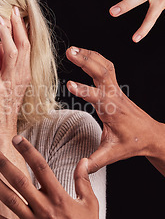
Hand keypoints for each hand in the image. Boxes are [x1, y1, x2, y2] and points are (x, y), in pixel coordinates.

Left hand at [0, 8, 30, 140]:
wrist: (1, 133)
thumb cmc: (2, 111)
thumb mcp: (9, 87)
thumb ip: (8, 71)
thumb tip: (4, 55)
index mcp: (23, 75)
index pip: (26, 47)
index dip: (22, 30)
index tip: (17, 15)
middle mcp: (20, 77)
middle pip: (23, 45)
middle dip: (17, 26)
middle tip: (10, 10)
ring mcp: (10, 83)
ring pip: (12, 52)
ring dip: (5, 34)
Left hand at [0, 136, 103, 218]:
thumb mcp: (89, 202)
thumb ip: (83, 179)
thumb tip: (83, 160)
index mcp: (59, 196)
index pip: (41, 168)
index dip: (28, 151)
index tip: (17, 139)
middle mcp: (44, 208)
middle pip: (20, 182)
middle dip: (5, 166)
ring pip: (10, 200)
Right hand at [66, 47, 164, 171]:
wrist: (150, 135)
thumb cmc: (131, 143)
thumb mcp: (113, 154)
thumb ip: (95, 161)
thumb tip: (80, 168)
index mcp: (111, 110)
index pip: (96, 97)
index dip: (83, 91)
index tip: (69, 84)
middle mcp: (113, 96)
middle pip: (101, 71)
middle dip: (86, 60)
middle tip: (69, 51)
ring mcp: (115, 90)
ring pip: (104, 65)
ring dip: (89, 55)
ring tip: (72, 49)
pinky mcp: (114, 88)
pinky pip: (106, 67)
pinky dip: (95, 58)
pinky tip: (84, 55)